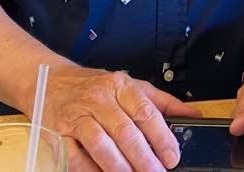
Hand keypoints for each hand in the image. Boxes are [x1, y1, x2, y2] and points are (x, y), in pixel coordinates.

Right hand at [43, 65, 201, 171]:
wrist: (50, 81)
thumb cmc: (96, 86)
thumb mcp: (132, 86)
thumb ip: (163, 102)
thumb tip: (193, 115)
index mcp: (120, 86)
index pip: (145, 112)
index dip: (161, 137)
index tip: (172, 156)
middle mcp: (99, 99)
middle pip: (125, 131)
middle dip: (144, 157)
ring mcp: (77, 116)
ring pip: (101, 144)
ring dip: (120, 166)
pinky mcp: (60, 133)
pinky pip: (76, 156)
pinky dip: (90, 170)